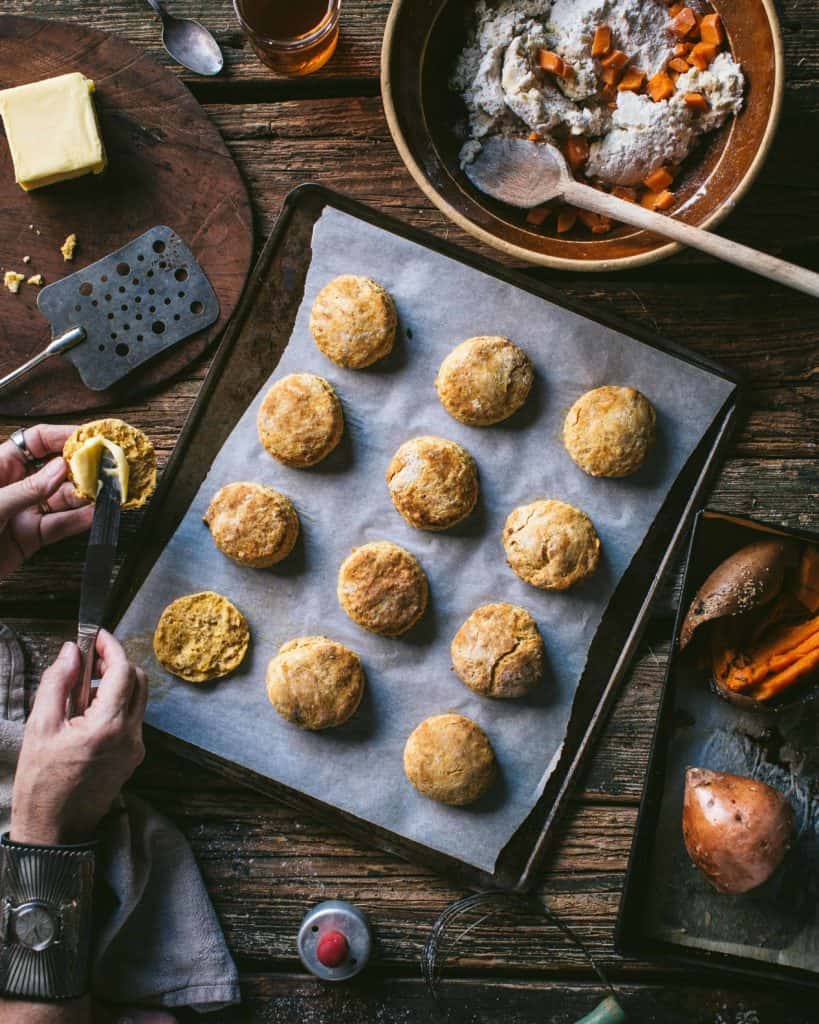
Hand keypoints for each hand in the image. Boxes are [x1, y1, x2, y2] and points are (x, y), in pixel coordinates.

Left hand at [0, 424, 92, 576]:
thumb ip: (26, 489)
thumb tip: (58, 470)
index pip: (37, 441)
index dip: (64, 436)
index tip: (91, 439)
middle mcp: (13, 486)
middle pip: (55, 469)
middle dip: (81, 469)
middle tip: (105, 468)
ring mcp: (22, 512)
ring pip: (61, 499)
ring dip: (84, 497)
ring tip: (103, 494)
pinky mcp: (28, 537)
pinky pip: (58, 526)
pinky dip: (77, 522)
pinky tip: (91, 515)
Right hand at [10, 631, 146, 845]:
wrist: (53, 831)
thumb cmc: (41, 783)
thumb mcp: (40, 727)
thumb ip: (57, 684)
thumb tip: (71, 652)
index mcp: (110, 726)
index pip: (124, 671)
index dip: (111, 648)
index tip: (96, 636)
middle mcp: (132, 735)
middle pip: (139, 682)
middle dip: (117, 664)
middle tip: (88, 661)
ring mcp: (135, 748)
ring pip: (138, 700)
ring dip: (117, 684)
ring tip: (82, 689)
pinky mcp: (132, 758)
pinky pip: (132, 720)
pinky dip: (117, 705)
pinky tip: (87, 712)